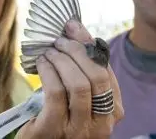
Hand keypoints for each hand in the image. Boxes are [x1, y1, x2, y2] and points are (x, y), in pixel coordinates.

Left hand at [16, 19, 123, 138]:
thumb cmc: (61, 116)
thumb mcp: (78, 93)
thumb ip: (83, 68)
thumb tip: (75, 29)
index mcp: (113, 110)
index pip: (106, 70)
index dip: (89, 44)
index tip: (73, 27)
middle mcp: (103, 123)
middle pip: (97, 76)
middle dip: (76, 51)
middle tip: (59, 41)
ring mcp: (80, 130)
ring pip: (78, 84)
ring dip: (61, 60)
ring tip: (49, 52)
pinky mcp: (55, 130)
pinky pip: (56, 93)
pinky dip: (49, 72)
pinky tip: (41, 63)